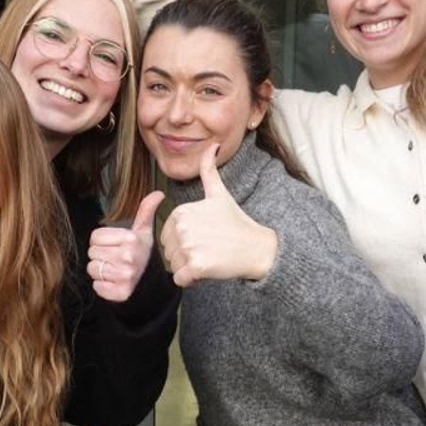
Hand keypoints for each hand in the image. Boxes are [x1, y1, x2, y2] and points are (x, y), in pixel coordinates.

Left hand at [88, 191, 163, 301]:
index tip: (115, 246)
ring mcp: (124, 276)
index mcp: (130, 239)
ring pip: (92, 269)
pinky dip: (103, 286)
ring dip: (101, 271)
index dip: (103, 241)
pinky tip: (114, 282)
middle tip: (116, 258)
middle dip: (101, 255)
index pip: (95, 237)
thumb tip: (158, 193)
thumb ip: (146, 211)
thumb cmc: (142, 253)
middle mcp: (128, 257)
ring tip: (115, 269)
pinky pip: (97, 286)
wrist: (150, 282)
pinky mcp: (119, 293)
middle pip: (92, 252)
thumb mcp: (144, 231)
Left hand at [159, 145, 277, 286]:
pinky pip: (180, 279)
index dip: (184, 241)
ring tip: (211, 258)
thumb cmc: (237, 223)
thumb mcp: (219, 194)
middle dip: (185, 255)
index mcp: (181, 211)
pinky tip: (209, 269)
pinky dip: (192, 280)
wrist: (257, 248)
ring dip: (188, 268)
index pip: (167, 235)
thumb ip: (209, 170)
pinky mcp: (196, 267)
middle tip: (209, 249)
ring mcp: (189, 247)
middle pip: (169, 251)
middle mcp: (182, 227)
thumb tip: (212, 145)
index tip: (205, 237)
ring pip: (174, 266)